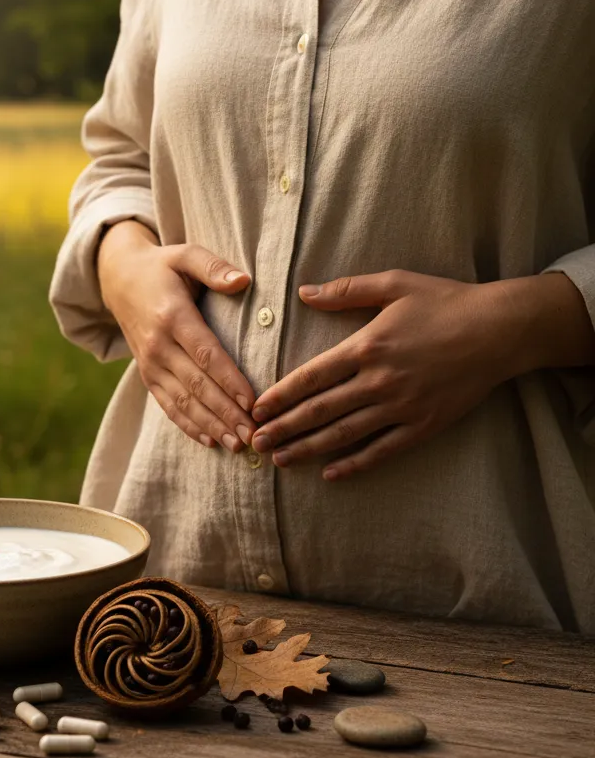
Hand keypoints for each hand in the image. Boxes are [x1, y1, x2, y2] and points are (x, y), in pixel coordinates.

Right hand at [97, 220, 256, 450]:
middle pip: (197, 385)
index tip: (253, 402)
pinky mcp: (147, 375)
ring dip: (211, 426)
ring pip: (183, 401)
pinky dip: (189, 425)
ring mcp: (150, 364)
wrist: (118, 279)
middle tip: (255, 434)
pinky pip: (168, 405)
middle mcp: (158, 345)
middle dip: (226, 413)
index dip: (229, 380)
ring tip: (238, 445)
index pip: (206, 354)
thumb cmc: (163, 266)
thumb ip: (214, 267)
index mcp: (172, 316)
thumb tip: (243, 281)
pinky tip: (211, 441)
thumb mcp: (186, 254)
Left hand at [249, 269, 521, 479]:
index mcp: (366, 346)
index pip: (311, 377)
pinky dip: (355, 464)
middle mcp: (379, 381)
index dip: (280, 396)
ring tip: (280, 459)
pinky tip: (330, 474)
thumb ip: (346, 290)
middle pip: (320, 411)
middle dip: (284, 428)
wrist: (502, 330)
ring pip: (344, 434)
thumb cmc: (446, 301)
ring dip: (308, 449)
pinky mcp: (424, 425)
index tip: (256, 409)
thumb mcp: (394, 284)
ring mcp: (401, 407)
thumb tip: (304, 292)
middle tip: (255, 442)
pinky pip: (382, 450)